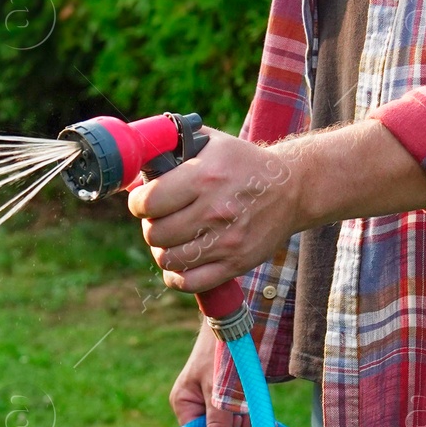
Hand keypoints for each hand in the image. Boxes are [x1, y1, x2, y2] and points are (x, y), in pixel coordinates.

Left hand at [128, 130, 301, 294]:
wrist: (293, 188)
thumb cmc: (242, 164)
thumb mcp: (210, 143)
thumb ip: (169, 146)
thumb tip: (132, 163)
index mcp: (204, 177)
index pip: (147, 202)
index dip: (138, 203)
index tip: (144, 200)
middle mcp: (214, 211)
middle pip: (155, 234)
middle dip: (151, 226)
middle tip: (160, 219)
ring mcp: (226, 241)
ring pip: (168, 259)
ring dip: (163, 249)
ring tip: (172, 238)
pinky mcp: (236, 263)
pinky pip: (190, 283)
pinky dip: (177, 276)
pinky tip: (180, 262)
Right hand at [171, 323, 252, 426]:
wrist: (238, 324)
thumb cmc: (224, 351)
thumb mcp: (220, 389)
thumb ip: (217, 423)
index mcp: (185, 404)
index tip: (238, 422)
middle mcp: (197, 408)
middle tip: (248, 406)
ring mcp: (214, 406)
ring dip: (248, 422)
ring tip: (252, 399)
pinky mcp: (230, 403)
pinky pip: (243, 423)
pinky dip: (253, 418)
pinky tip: (259, 407)